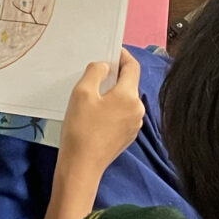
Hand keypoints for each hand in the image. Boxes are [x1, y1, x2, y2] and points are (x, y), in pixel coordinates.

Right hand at [58, 51, 143, 172]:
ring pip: (126, 99)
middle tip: (95, 74)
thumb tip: (105, 66)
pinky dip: (112, 107)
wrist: (82, 167)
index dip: (122, 55)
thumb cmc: (81, 129)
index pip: (132, 66)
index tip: (110, 51)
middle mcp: (137, 109)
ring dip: (112, 93)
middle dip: (114, 75)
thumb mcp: (82, 92)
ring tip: (93, 95)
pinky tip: (96, 113)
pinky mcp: (127, 136)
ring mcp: (134, 125)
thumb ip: (95, 71)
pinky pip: (123, 113)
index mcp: (130, 96)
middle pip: (129, 83)